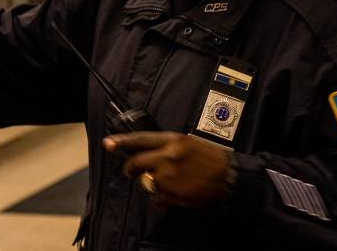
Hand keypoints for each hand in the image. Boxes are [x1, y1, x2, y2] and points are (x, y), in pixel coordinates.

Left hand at [104, 132, 229, 207]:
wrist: (228, 177)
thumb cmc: (210, 158)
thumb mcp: (187, 142)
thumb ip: (166, 145)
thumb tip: (146, 151)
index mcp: (172, 141)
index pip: (140, 139)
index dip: (122, 142)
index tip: (108, 143)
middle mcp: (167, 157)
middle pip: (135, 163)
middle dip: (130, 169)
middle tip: (131, 171)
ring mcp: (168, 177)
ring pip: (145, 182)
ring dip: (149, 183)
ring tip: (165, 182)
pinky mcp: (172, 194)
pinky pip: (155, 198)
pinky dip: (159, 197)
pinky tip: (171, 192)